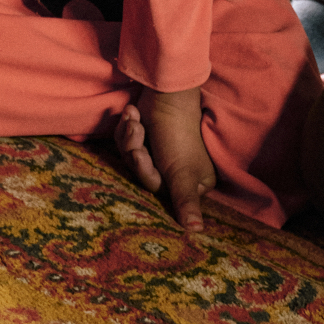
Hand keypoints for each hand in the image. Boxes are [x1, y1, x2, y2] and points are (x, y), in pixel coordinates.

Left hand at [116, 86, 215, 234]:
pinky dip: (127, 128)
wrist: (165, 91)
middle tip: (137, 130)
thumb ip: (186, 202)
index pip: (158, 190)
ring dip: (129, 136)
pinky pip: (127, 143)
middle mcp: (177, 170)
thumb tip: (196, 232)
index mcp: (193, 181)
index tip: (140, 154)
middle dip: (134, 150)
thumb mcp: (181, 173)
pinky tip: (132, 112)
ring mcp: (161, 152)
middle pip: (142, 174)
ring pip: (131, 158)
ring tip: (135, 118)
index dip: (144, 171)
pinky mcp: (146, 136)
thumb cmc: (177, 134)